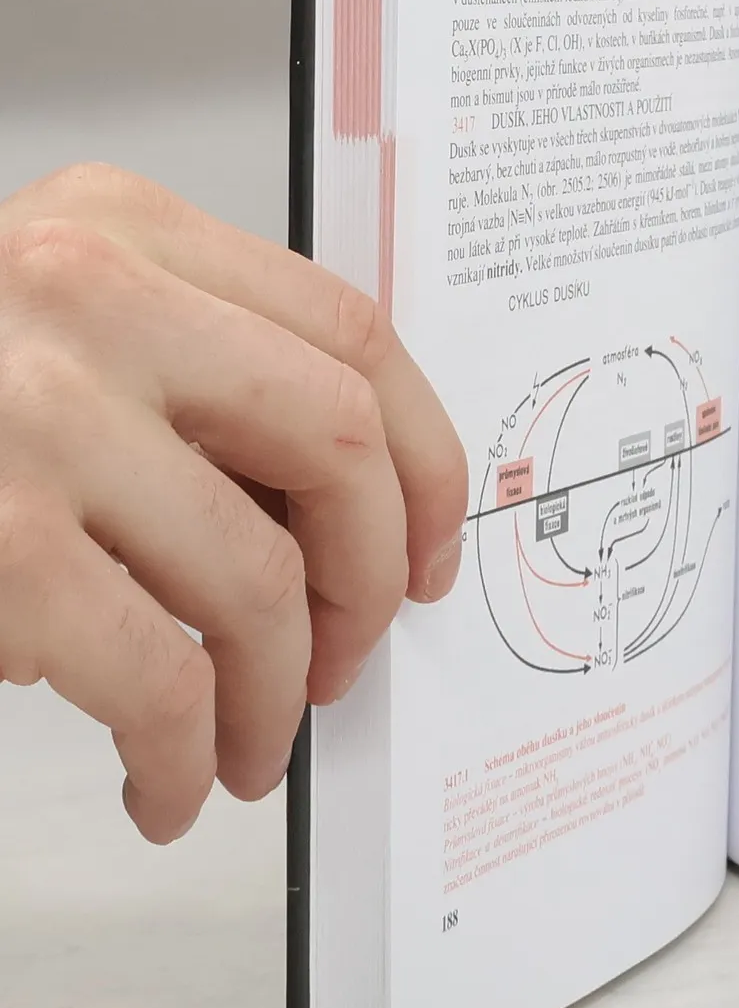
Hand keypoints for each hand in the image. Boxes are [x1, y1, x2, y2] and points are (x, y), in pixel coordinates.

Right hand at [0, 166, 466, 841]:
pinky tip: (174, 779)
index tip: (431, 544)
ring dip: (277, 691)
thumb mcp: (54, 329)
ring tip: (255, 741)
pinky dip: (189, 750)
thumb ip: (194, 381)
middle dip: (369, 578)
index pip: (352, 335)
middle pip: (337, 444)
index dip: (423, 459)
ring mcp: (32, 415)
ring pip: (257, 579)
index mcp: (119, 228)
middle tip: (350, 655)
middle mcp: (83, 295)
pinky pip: (159, 675)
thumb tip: (356, 519)